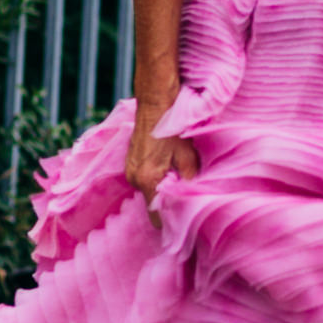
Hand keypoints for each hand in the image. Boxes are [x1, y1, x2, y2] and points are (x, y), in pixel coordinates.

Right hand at [126, 94, 200, 223]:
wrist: (155, 102)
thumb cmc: (173, 127)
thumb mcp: (188, 156)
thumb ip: (189, 182)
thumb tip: (193, 201)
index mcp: (147, 180)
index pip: (156, 217)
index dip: (170, 220)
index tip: (183, 219)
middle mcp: (134, 179)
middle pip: (152, 204)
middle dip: (168, 202)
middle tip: (185, 193)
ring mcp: (130, 171)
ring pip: (149, 191)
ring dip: (162, 188)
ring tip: (177, 175)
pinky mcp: (130, 163)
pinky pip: (144, 180)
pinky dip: (156, 178)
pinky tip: (167, 166)